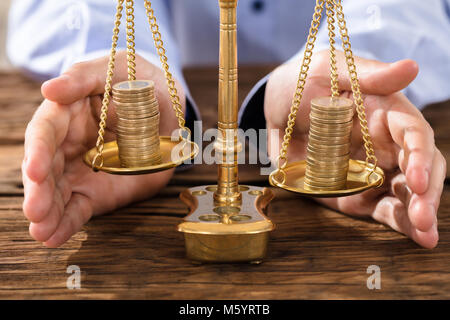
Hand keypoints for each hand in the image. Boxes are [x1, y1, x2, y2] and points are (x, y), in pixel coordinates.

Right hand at [22, 52, 184, 246]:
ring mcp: (80, 170)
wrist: (162, 103)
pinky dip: (67, 223)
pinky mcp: (96, 190)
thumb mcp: (112, 68)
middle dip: (40, 192)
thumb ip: (82, 77)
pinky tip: (54, 238)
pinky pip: (79, 207)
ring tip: (42, 231)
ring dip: (49, 214)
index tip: (37, 171)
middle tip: (36, 211)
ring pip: (58, 193)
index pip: (45, 133)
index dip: (38, 151)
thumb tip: (49, 90)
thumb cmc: (134, 81)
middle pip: (47, 169)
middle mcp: (66, 145)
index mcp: (66, 114)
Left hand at [265, 50, 445, 247]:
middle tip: (423, 217)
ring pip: (405, 193)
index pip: (413, 133)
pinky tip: (417, 238)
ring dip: (417, 214)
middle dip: (424, 193)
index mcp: (386, 113)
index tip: (417, 178)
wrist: (277, 110)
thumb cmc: (304, 84)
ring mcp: (373, 171)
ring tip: (425, 235)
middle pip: (417, 168)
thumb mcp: (330, 70)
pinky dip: (398, 223)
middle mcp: (386, 144)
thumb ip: (369, 75)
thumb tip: (411, 67)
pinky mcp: (357, 191)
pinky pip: (380, 208)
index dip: (419, 155)